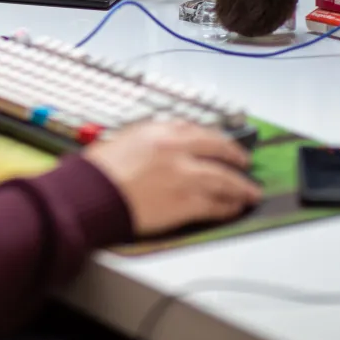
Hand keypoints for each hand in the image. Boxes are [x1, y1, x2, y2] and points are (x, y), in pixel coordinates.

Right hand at [83, 121, 259, 235]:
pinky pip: (216, 205)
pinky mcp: (185, 203)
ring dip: (240, 187)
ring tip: (250, 193)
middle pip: (219, 151)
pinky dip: (228, 207)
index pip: (198, 130)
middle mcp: (177, 150)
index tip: (222, 144)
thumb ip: (151, 139)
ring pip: (224, 180)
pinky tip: (233, 208)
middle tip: (245, 164)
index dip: (216, 139)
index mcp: (160, 131)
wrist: (90, 194)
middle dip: (236, 158)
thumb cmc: (97, 171)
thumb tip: (166, 145)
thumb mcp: (124, 139)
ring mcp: (184, 177)